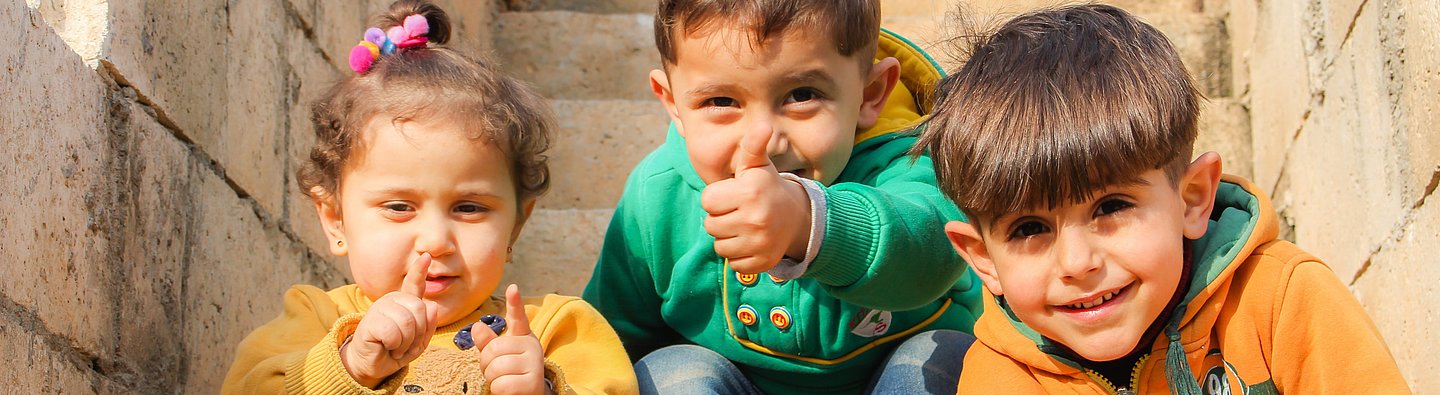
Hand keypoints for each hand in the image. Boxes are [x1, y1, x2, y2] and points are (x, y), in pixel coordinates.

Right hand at [342, 253, 438, 387]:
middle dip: (418, 333)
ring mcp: (379, 308)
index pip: (414, 284)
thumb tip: (432, 306)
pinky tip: (386, 346)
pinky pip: (393, 332)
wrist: (373, 365)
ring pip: (407, 322)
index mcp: (404, 303)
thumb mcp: (418, 341)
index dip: (420, 271)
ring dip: (406, 342)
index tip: (426, 256)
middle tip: (405, 343)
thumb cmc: (395, 350)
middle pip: (420, 309)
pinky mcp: (369, 321)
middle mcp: (391, 300)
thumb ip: (428, 325)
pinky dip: (395, 345)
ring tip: (396, 346)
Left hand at [473, 284, 545, 394]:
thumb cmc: (511, 374)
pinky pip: (502, 384)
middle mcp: (532, 346)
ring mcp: (535, 363)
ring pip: (496, 368)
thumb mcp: (498, 356)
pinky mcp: (533, 382)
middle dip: (486, 365)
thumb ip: (487, 342)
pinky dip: (498, 390)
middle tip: (496, 372)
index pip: (518, 317)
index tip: (513, 287)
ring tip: (503, 381)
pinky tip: (508, 390)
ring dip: (492, 379)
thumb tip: (476, 326)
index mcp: (523, 337)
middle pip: (493, 349)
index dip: (514, 302)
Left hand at [700, 127, 811, 273]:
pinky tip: (751, 243)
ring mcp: (760, 243)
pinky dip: (739, 256)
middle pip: (710, 226)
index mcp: (749, 192)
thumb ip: (753, 146)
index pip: (707, 201)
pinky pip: (734, 264)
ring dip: (728, 239)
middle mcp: (755, 219)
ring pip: (720, 247)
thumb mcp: (758, 166)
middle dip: (720, 219)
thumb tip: (764, 126)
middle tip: (738, 212)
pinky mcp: (762, 262)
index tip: (732, 195)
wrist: (797, 217)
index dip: (717, 198)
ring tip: (744, 227)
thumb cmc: (767, 188)